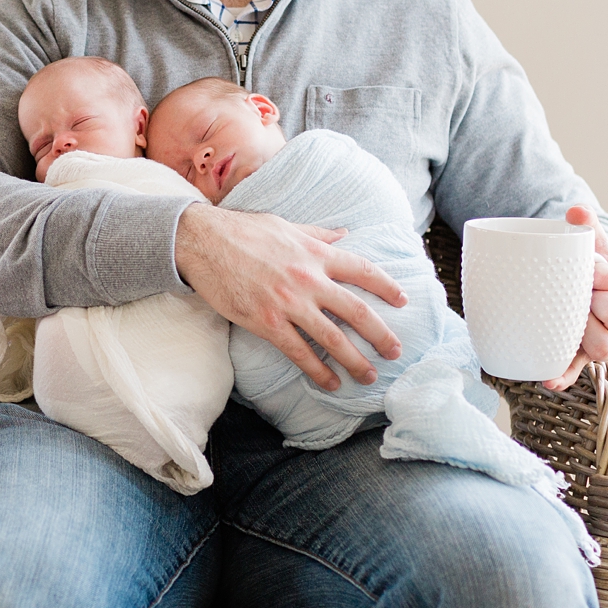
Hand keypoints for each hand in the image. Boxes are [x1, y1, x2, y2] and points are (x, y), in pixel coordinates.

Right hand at [174, 196, 406, 394]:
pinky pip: (300, 352)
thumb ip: (318, 233)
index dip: (386, 286)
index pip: (362, 270)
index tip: (402, 300)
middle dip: (380, 333)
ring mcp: (289, 303)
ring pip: (332, 338)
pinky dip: (319, 371)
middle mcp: (309, 277)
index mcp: (315, 252)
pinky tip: (331, 382)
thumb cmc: (245, 230)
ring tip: (369, 376)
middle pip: (356, 310)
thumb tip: (345, 234)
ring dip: (355, 360)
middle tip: (395, 351)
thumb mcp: (287, 225)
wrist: (204, 242)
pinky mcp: (268, 323)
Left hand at [545, 205, 607, 386]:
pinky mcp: (585, 358)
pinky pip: (576, 371)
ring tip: (569, 320)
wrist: (591, 289)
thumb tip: (577, 213)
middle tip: (585, 293)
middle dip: (604, 307)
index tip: (593, 268)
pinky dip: (563, 375)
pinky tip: (548, 377)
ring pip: (606, 350)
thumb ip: (589, 227)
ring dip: (587, 336)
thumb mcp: (599, 246)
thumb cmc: (599, 267)